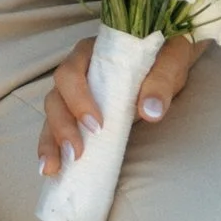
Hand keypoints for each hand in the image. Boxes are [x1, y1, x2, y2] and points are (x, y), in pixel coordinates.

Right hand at [37, 34, 200, 179]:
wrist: (168, 59)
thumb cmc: (166, 55)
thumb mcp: (170, 63)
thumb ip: (161, 83)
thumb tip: (150, 111)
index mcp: (93, 53)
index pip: (72, 73)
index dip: (78, 99)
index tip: (97, 125)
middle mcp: (77, 72)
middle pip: (56, 97)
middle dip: (62, 127)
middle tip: (76, 152)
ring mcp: (75, 93)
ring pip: (53, 115)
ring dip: (51, 142)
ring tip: (52, 167)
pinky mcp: (79, 113)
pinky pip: (58, 128)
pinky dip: (53, 147)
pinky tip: (51, 167)